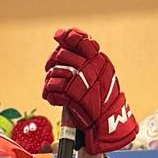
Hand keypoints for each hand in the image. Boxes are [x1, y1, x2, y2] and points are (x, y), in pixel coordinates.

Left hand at [42, 29, 137, 153]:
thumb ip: (87, 60)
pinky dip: (50, 94)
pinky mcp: (72, 96)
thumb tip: (67, 39)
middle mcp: (91, 68)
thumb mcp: (101, 75)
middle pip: (62, 55)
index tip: (59, 35)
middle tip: (50, 67)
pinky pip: (52, 88)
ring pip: (55, 71)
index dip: (68, 36)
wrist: (107, 122)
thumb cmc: (103, 99)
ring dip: (51, 80)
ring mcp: (81, 81)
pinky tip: (54, 99)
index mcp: (99, 61)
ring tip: (54, 88)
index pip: (81, 40)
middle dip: (53, 61)